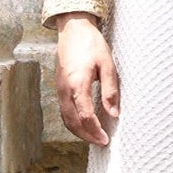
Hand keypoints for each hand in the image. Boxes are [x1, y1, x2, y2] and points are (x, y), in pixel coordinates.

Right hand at [55, 13, 119, 144]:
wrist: (73, 29)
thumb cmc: (91, 44)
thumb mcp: (107, 65)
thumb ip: (110, 90)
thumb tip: (113, 113)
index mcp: (77, 84)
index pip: (85, 116)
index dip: (95, 130)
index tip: (105, 139)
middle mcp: (64, 90)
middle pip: (73, 122)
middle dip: (87, 136)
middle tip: (101, 143)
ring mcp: (59, 89)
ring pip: (66, 118)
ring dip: (78, 131)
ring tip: (93, 138)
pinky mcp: (59, 87)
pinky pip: (63, 111)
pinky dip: (72, 122)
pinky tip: (83, 124)